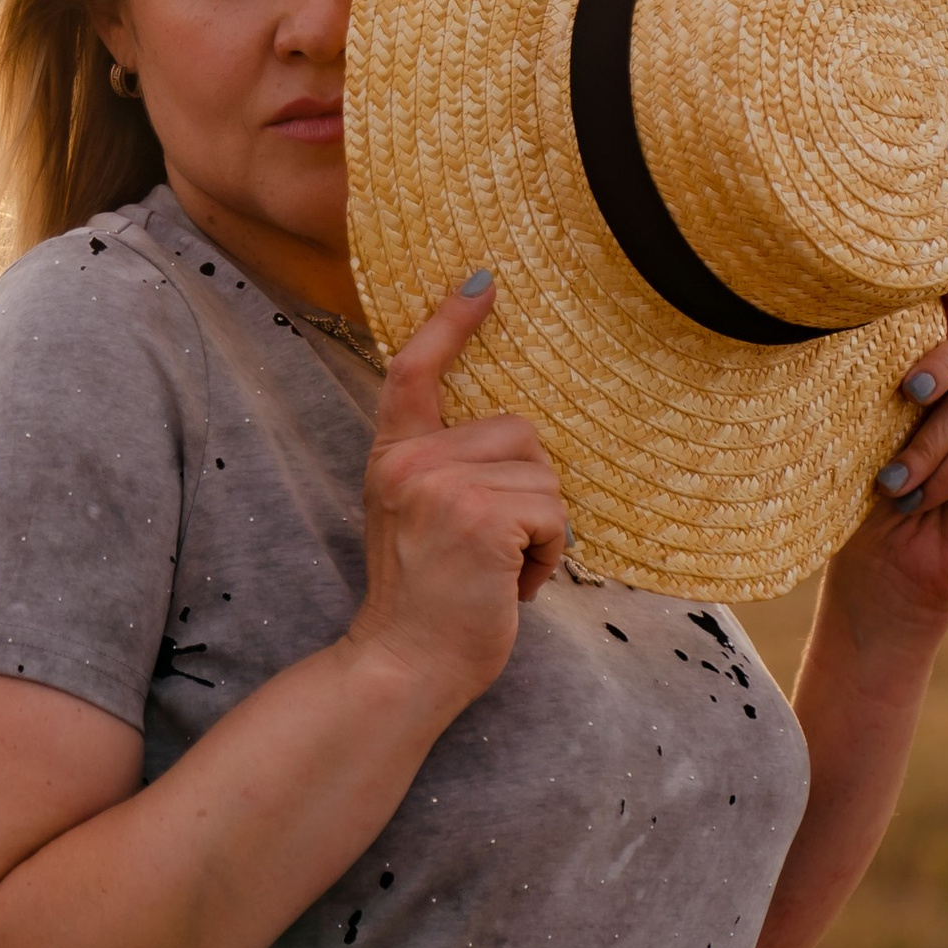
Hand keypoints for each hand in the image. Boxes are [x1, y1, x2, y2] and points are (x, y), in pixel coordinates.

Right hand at [356, 275, 569, 710]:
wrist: (404, 666)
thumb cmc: (426, 603)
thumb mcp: (417, 518)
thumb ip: (444, 471)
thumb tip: (513, 435)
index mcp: (394, 457)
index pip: (415, 372)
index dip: (448, 322)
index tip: (481, 282)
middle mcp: (412, 461)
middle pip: (518, 432)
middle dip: (527, 494)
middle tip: (492, 551)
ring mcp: (445, 486)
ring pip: (543, 477)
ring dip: (540, 532)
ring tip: (498, 572)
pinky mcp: (483, 517)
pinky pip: (553, 515)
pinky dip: (548, 557)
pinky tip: (509, 587)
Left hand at [825, 276, 947, 653]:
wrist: (873, 579)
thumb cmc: (846, 506)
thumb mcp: (844, 438)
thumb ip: (859, 391)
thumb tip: (828, 334)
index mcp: (915, 382)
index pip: (939, 323)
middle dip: (940, 358)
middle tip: (907, 391)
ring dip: (923, 449)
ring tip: (890, 485)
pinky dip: (945, 473)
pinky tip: (918, 500)